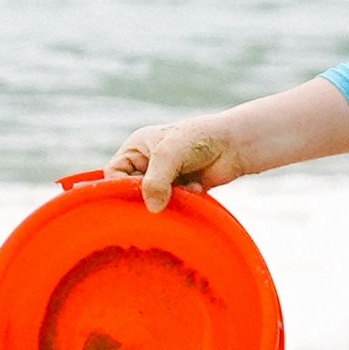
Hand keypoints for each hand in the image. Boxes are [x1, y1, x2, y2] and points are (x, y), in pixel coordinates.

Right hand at [101, 114, 251, 206]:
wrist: (234, 144)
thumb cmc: (198, 139)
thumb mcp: (169, 155)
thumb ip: (155, 182)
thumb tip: (152, 209)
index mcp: (136, 149)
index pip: (114, 173)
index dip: (119, 186)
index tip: (134, 197)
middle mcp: (147, 164)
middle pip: (132, 190)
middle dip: (144, 198)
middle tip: (156, 203)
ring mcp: (165, 178)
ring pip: (153, 200)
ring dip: (167, 200)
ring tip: (181, 191)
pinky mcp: (181, 190)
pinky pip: (172, 205)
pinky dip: (182, 201)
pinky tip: (196, 189)